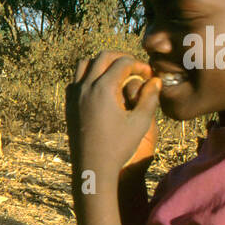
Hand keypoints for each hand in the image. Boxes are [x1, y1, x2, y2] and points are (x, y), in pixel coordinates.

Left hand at [66, 52, 159, 178]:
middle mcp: (85, 88)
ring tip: (117, 74)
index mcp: (102, 89)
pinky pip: (76, 80)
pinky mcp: (69, 105)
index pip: (122, 62)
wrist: (92, 168)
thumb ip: (150, 97)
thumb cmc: (119, 147)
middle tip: (134, 68)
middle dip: (121, 58)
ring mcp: (74, 95)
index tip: (149, 75)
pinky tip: (101, 88)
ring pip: (85, 64)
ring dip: (102, 63)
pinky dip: (88, 76)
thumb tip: (156, 79)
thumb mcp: (141, 122)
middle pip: (103, 56)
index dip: (139, 65)